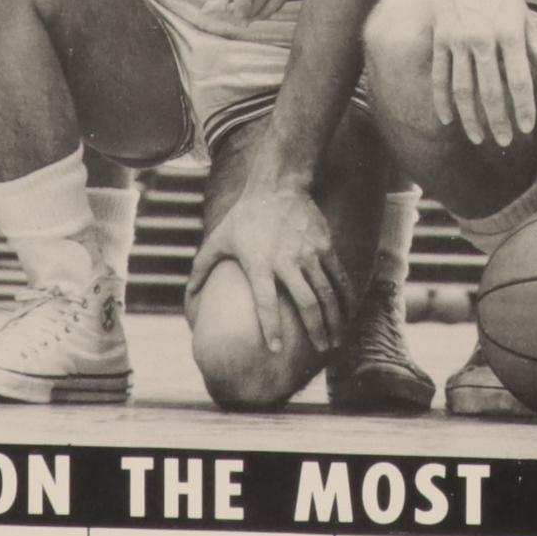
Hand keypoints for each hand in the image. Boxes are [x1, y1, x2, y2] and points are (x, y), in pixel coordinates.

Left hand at [189, 176, 347, 357]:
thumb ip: (201, 269)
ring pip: (326, 292)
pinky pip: (339, 276)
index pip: (266, 301)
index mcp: (259, 262)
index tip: (275, 350)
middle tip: (320, 350)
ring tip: (335, 340)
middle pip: (306, 302)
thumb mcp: (218, 239)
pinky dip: (346, 297)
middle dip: (315, 329)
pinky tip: (348, 314)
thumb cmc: (244, 216)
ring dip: (334, 319)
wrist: (279, 185)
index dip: (270, 327)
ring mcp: (309, 252)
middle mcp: (287, 259)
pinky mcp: (325, 245)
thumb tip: (188, 299)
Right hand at [426, 0, 536, 152]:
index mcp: (510, 31)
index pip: (520, 80)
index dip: (524, 107)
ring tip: (478, 138)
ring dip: (471, 118)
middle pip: (491, 91)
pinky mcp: (440, 38)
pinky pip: (440, 76)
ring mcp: (458, 39)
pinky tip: (448, 120)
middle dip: (498, 121)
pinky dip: (442, 101)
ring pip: (463, 89)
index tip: (527, 128)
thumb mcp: (523, 12)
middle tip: (505, 142)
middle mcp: (484, 38)